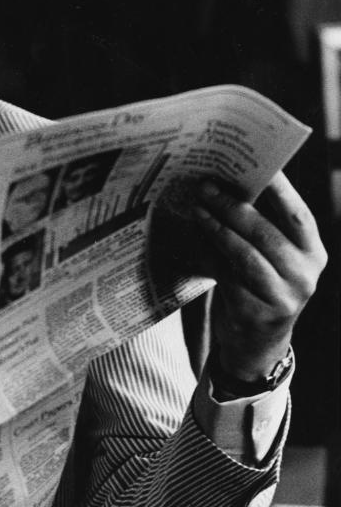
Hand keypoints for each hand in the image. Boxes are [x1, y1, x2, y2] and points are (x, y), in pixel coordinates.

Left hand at [193, 172, 326, 381]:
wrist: (255, 342)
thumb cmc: (259, 287)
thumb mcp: (270, 258)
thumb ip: (259, 228)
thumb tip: (225, 184)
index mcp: (313, 253)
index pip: (298, 215)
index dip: (279, 189)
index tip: (255, 164)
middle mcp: (305, 274)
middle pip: (266, 232)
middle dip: (233, 205)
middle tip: (206, 186)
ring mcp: (283, 297)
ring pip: (244, 254)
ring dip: (216, 228)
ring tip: (196, 209)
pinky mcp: (256, 313)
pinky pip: (226, 276)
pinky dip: (207, 256)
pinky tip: (192, 241)